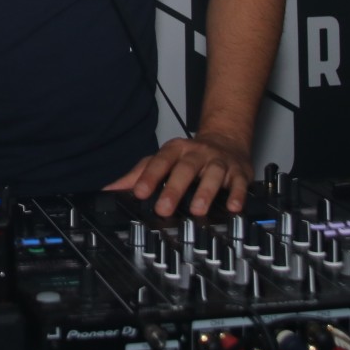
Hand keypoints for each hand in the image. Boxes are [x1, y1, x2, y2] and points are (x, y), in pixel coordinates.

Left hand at [103, 130, 253, 216]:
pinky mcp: (239, 172)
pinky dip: (237, 195)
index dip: (149, 177)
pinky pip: (239, 183)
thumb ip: (138, 174)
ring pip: (213, 174)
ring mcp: (218, 162)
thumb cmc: (190, 155)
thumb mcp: (163, 159)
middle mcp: (197, 154)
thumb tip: (110, 189)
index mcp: (176, 150)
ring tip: (197, 210)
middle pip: (185, 169)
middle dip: (174, 188)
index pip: (160, 161)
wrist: (227, 139)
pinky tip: (233, 207)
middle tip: (163, 208)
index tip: (140, 193)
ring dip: (205, 191)